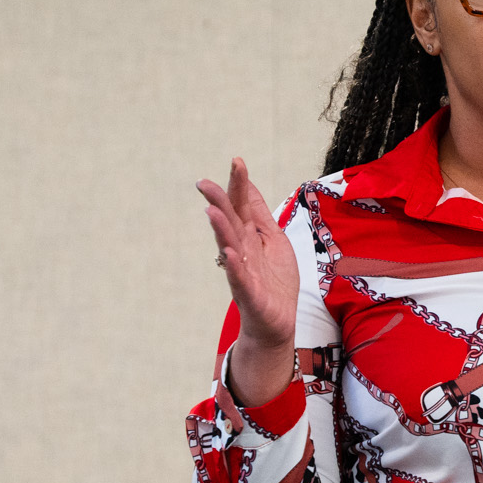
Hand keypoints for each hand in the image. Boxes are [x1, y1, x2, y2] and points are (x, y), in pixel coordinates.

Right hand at [197, 157, 299, 406]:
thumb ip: (260, 215)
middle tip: (206, 183)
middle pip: (230, 222)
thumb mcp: (274, 241)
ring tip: (212, 211)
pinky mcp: (249, 294)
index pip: (243, 206)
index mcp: (250, 237)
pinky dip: (234, 266)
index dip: (240, 185)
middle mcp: (242, 250)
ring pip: (229, 246)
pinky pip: (239, 278)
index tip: (237, 161)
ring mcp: (243, 271)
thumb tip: (248, 186)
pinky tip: (230, 253)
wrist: (277, 322)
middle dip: (220, 202)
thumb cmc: (274, 281)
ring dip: (221, 229)